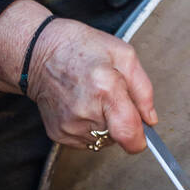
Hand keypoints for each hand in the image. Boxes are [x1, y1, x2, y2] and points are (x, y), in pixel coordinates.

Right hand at [26, 17, 157, 151]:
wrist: (39, 52)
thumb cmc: (82, 48)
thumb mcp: (124, 55)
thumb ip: (143, 90)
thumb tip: (149, 119)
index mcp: (106, 89)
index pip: (128, 134)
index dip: (140, 138)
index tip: (141, 132)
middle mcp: (86, 111)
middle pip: (118, 137)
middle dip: (122, 121)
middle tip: (110, 98)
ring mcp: (69, 125)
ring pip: (103, 140)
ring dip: (105, 125)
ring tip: (93, 99)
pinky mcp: (58, 134)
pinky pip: (86, 141)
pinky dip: (89, 127)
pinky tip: (81, 106)